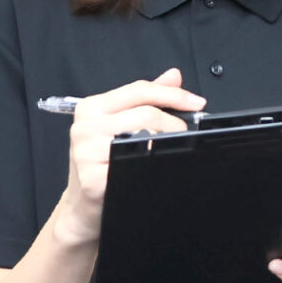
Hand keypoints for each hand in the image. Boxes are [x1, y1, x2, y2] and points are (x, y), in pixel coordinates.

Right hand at [53, 68, 206, 247]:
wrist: (84, 206)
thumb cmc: (102, 164)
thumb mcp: (119, 125)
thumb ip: (146, 100)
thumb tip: (173, 75)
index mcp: (91, 108)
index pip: (139, 90)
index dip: (173, 94)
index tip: (197, 102)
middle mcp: (85, 127)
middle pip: (147, 113)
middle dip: (175, 124)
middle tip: (183, 136)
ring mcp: (86, 152)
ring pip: (146, 135)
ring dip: (167, 143)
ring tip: (165, 152)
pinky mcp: (93, 177)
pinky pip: (137, 164)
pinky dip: (154, 164)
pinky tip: (152, 168)